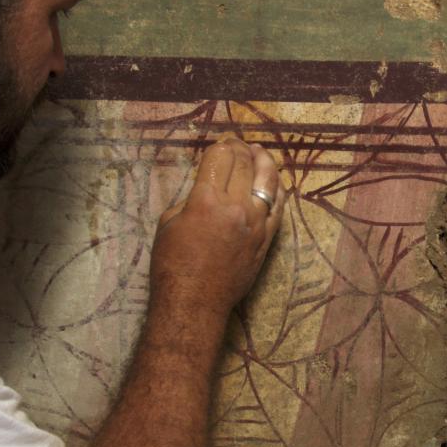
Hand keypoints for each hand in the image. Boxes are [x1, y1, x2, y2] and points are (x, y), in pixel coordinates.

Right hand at [151, 136, 283, 312]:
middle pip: (245, 164)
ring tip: (260, 153)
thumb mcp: (168, 223)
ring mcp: (256, 223)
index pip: (220, 158)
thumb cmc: (172, 265)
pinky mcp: (267, 239)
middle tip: (237, 144)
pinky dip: (277, 189)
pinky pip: (279, 207)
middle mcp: (235, 207)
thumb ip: (190, 198)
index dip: (220, 146)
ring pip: (268, 181)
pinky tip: (274, 181)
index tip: (219, 145)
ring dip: (264, 161)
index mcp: (205, 200)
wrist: (194, 302)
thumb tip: (207, 185)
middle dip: (240, 149)